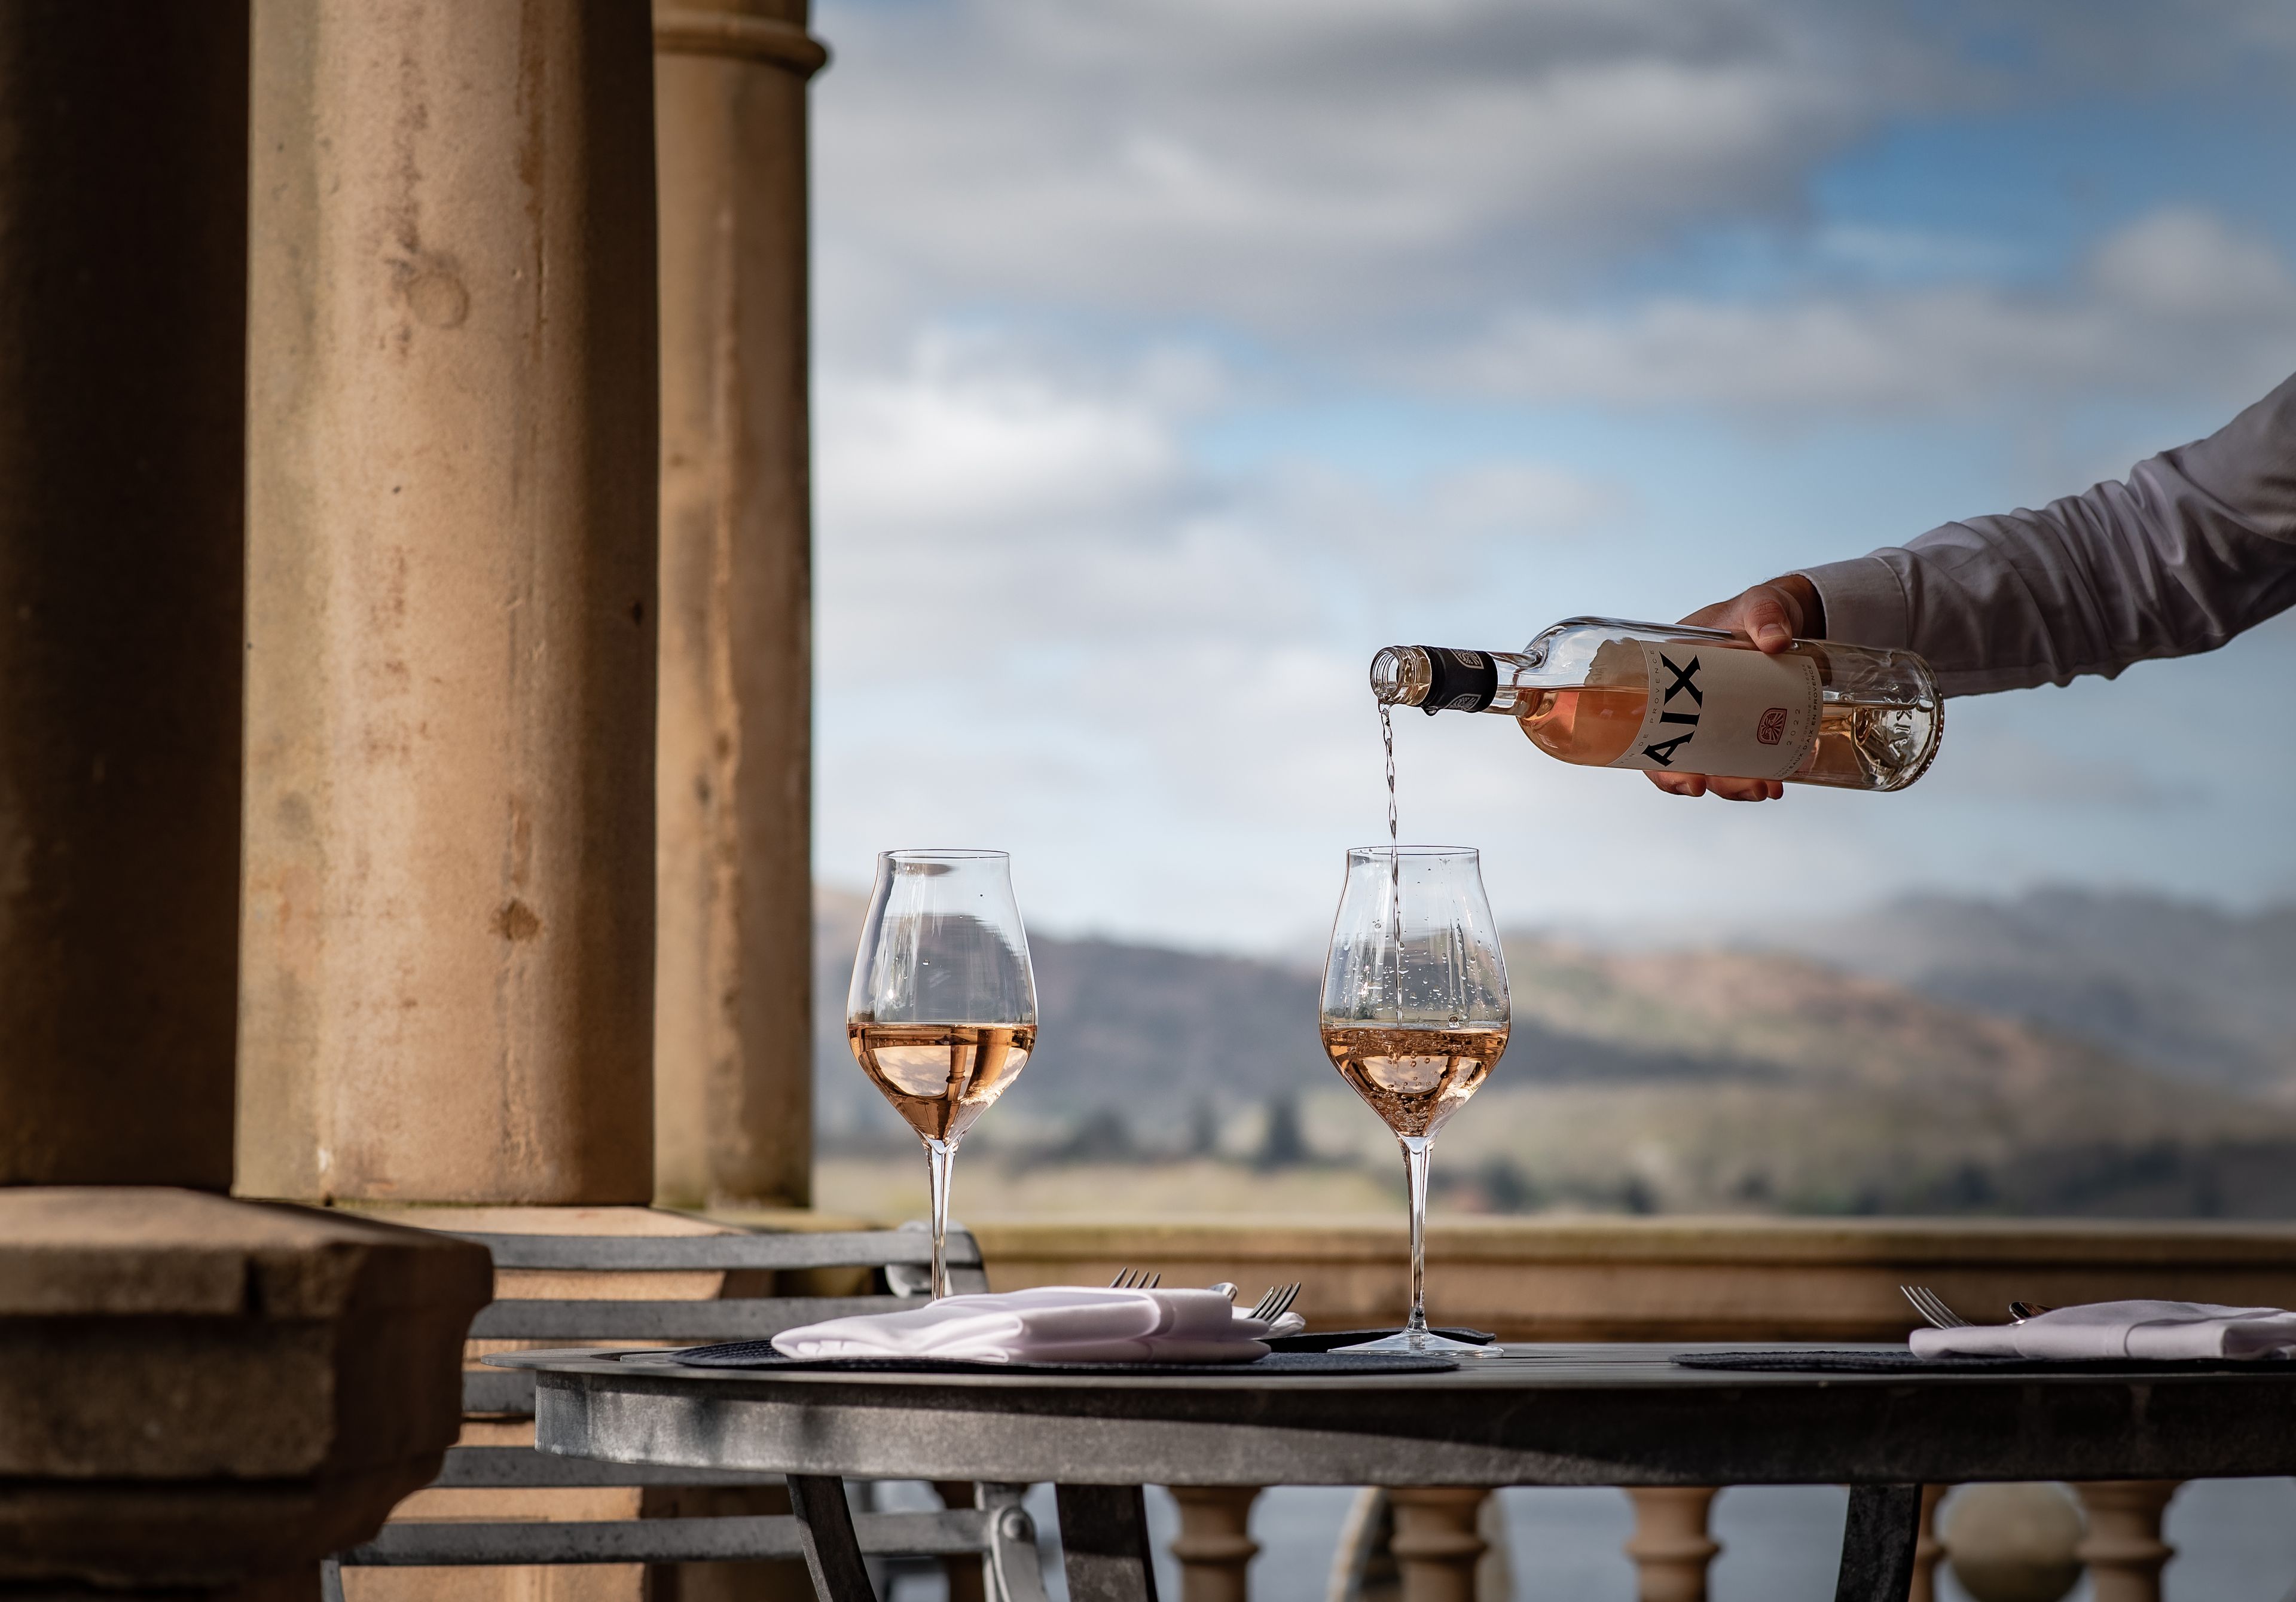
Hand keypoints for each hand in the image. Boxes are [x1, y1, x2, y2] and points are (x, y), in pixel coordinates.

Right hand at [1647, 574, 1820, 802]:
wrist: (1789, 616)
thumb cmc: (1757, 609)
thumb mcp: (1758, 603)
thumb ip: (1764, 613)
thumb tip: (1775, 640)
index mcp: (1673, 678)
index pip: (1650, 729)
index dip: (1662, 765)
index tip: (1690, 781)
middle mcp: (1690, 706)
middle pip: (1685, 759)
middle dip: (1714, 782)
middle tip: (1746, 787)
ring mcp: (1720, 719)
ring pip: (1716, 766)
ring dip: (1737, 786)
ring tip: (1767, 788)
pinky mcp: (1748, 726)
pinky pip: (1744, 760)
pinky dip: (1759, 773)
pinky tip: (1779, 779)